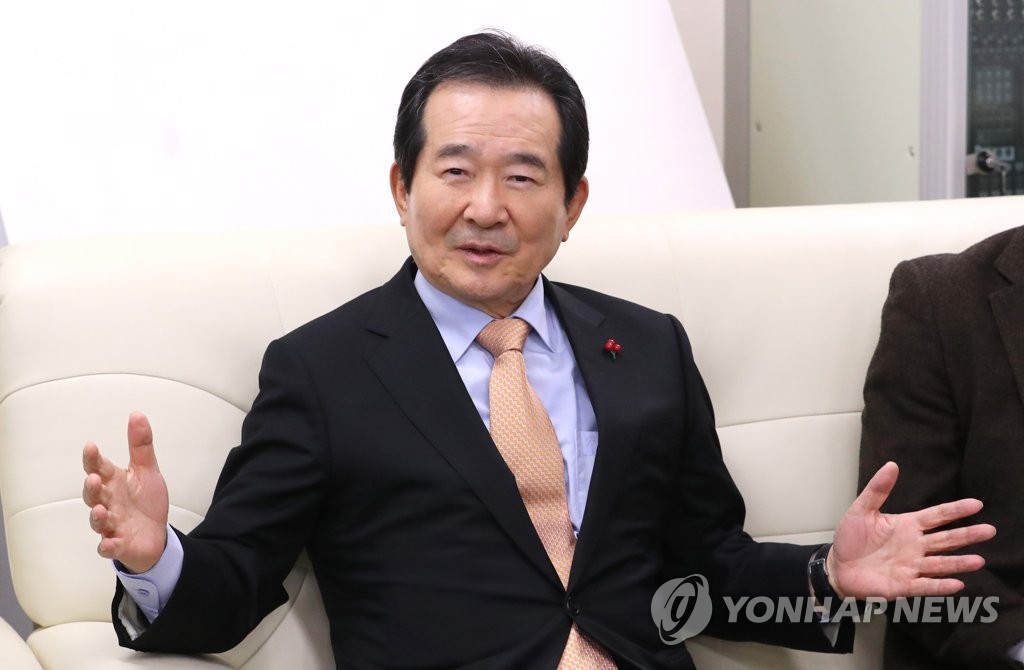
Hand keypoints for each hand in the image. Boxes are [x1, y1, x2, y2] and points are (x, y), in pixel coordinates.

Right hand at [82, 411, 168, 573]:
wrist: (155, 534)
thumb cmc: (145, 502)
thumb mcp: (147, 470)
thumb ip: (140, 445)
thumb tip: (136, 414)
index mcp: (114, 482)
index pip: (99, 468)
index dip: (93, 458)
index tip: (91, 447)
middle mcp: (108, 502)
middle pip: (94, 494)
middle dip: (92, 487)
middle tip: (94, 478)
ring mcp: (112, 525)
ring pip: (99, 520)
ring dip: (97, 516)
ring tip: (100, 509)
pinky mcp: (119, 544)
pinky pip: (110, 547)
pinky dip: (108, 546)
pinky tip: (108, 544)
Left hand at [828, 461, 995, 599]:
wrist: (838, 565)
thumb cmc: (851, 538)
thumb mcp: (862, 510)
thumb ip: (877, 489)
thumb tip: (891, 465)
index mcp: (908, 526)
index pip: (937, 516)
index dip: (955, 510)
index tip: (976, 504)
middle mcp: (915, 546)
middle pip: (946, 539)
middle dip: (967, 535)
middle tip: (989, 530)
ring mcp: (911, 566)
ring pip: (940, 563)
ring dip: (958, 563)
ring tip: (978, 560)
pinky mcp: (903, 585)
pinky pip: (924, 585)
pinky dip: (939, 585)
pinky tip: (956, 584)